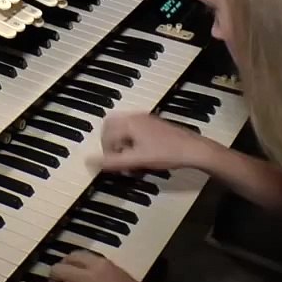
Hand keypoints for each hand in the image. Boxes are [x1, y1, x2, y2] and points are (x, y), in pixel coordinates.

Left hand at [29, 251, 173, 281]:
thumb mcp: (120, 275)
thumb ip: (102, 271)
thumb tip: (86, 273)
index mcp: (101, 264)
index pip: (75, 256)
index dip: (65, 261)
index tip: (63, 266)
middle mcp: (88, 275)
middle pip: (60, 270)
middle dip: (53, 275)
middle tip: (52, 281)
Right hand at [99, 111, 218, 172]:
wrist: (193, 150)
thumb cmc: (165, 153)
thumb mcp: (136, 160)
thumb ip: (112, 161)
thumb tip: (88, 161)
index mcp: (128, 122)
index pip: (105, 134)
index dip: (106, 152)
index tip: (114, 165)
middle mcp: (135, 117)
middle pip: (111, 126)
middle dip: (110, 144)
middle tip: (117, 159)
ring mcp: (145, 119)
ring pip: (122, 127)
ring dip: (121, 142)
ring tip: (129, 158)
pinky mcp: (153, 124)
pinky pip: (133, 129)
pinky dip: (131, 141)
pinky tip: (140, 154)